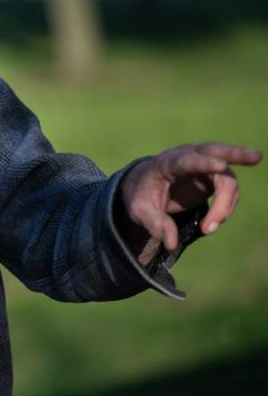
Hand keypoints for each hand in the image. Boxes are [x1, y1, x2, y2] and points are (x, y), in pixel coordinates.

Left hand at [119, 143, 261, 261]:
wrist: (145, 187)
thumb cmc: (142, 195)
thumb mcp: (139, 211)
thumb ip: (155, 224)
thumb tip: (172, 244)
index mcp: (166, 163)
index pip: (186, 160)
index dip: (203, 163)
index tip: (220, 165)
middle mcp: (187, 158)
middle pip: (215, 151)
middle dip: (236, 154)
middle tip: (257, 157)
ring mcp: (203, 165)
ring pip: (226, 179)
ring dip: (224, 205)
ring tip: (207, 229)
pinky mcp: (214, 175)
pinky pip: (228, 189)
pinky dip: (225, 207)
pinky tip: (211, 222)